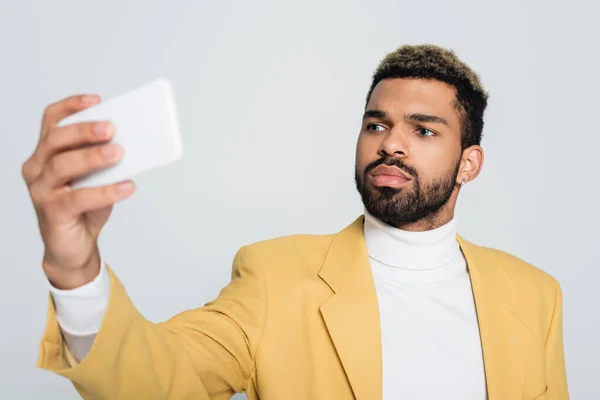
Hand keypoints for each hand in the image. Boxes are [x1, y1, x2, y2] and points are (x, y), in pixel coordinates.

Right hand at [22, 94, 134, 288]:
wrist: (74, 247)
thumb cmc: (85, 208)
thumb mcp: (97, 178)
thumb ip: (105, 161)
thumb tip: (132, 145)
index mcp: (46, 153)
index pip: (52, 121)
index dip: (71, 107)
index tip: (96, 100)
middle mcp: (37, 168)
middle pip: (56, 140)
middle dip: (84, 131)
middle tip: (111, 128)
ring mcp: (41, 191)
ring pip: (62, 166)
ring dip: (92, 157)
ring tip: (119, 153)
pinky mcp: (52, 213)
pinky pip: (78, 198)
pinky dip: (105, 191)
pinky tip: (127, 187)